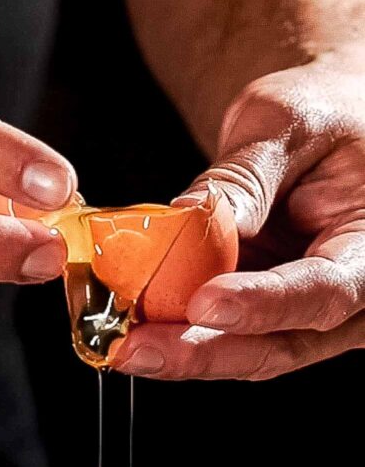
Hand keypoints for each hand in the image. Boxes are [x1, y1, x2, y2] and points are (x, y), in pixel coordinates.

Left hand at [113, 55, 364, 378]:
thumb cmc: (321, 113)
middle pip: (283, 343)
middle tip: (138, 346)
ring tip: (125, 344)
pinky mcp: (266, 310)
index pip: (325, 289)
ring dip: (184, 353)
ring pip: (251, 353)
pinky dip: (179, 334)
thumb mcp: (286, 121)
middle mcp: (352, 293)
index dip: (263, 304)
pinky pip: (226, 335)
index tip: (204, 303)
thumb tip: (193, 218)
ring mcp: (307, 310)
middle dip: (205, 350)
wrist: (322, 124)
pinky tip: (135, 327)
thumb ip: (245, 175)